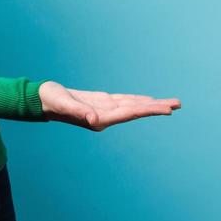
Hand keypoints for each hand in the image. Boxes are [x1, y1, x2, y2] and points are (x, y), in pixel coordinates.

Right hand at [38, 80, 180, 130]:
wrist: (42, 100)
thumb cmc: (51, 101)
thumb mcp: (64, 104)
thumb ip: (79, 111)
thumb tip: (94, 120)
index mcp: (100, 117)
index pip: (130, 113)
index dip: (149, 110)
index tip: (166, 109)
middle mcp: (106, 116)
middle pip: (136, 110)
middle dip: (156, 107)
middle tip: (178, 104)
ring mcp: (105, 109)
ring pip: (133, 106)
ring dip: (151, 104)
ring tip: (170, 103)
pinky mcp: (101, 102)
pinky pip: (125, 102)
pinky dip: (138, 100)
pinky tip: (147, 101)